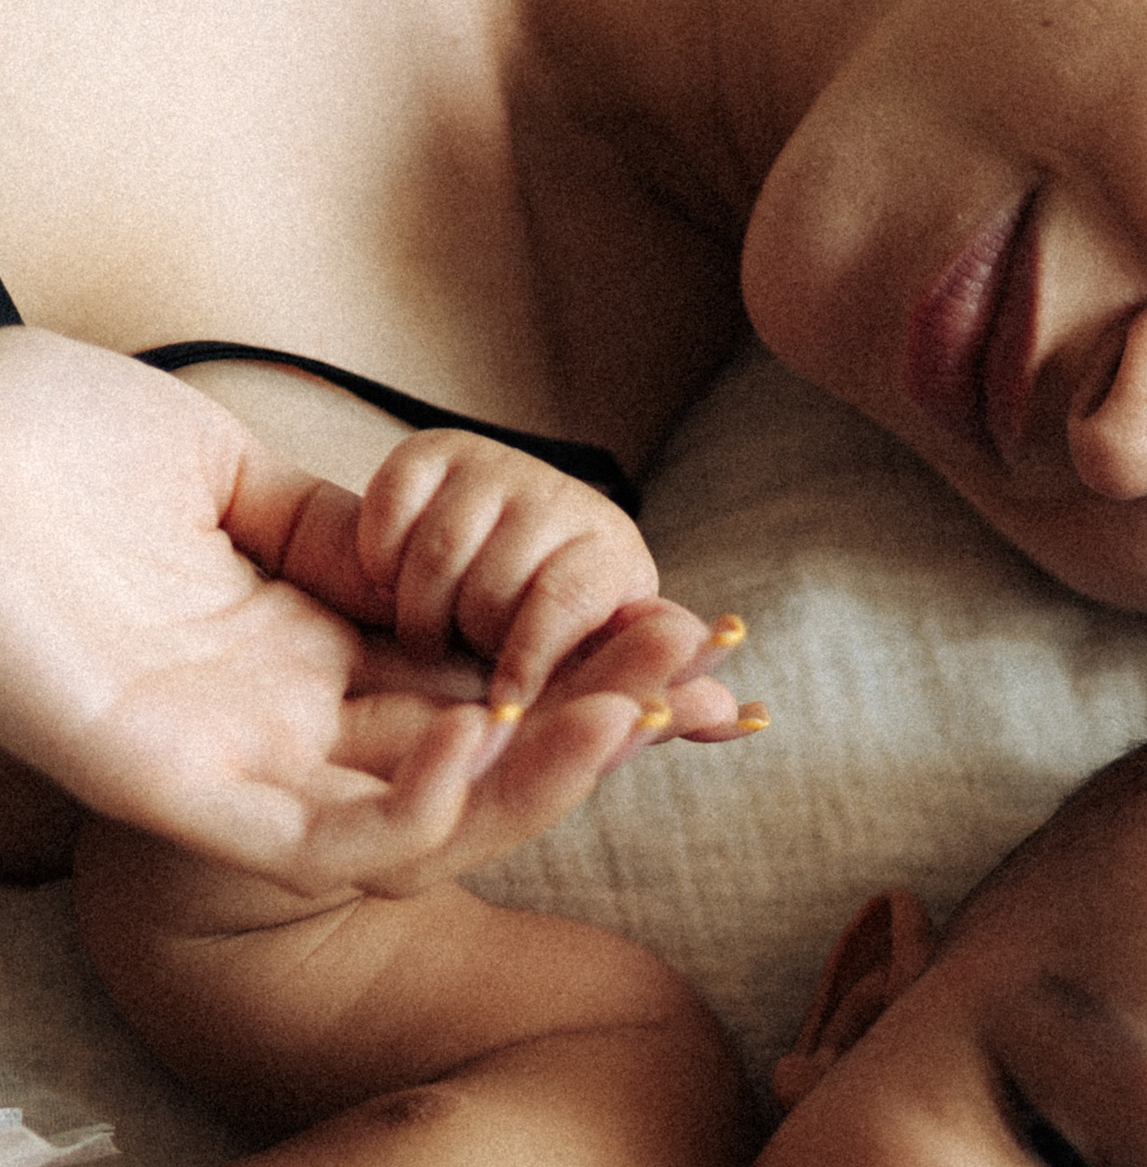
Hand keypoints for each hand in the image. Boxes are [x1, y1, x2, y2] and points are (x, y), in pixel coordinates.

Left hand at [0, 333, 745, 891]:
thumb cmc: (23, 439)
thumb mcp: (217, 471)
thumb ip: (330, 525)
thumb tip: (426, 545)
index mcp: (289, 651)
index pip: (472, 681)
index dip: (584, 668)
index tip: (694, 640)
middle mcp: (273, 724)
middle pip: (476, 756)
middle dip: (602, 721)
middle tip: (710, 676)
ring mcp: (228, 767)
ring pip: (424, 819)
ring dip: (542, 775)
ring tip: (634, 710)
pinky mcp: (175, 795)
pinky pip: (324, 839)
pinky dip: (417, 814)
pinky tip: (484, 739)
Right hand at [331, 427, 705, 722]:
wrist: (485, 550)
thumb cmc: (552, 629)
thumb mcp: (602, 665)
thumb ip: (658, 692)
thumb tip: (746, 718)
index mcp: (612, 553)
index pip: (567, 602)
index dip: (529, 657)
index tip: (502, 707)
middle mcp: (562, 497)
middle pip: (492, 588)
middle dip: (471, 641)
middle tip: (467, 660)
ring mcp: (496, 465)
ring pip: (436, 555)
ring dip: (418, 610)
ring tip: (429, 632)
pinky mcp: (433, 448)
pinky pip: (390, 509)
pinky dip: (380, 558)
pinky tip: (393, 581)